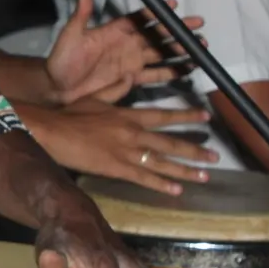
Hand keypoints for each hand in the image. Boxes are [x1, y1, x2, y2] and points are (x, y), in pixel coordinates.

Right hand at [23, 100, 215, 195]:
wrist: (53, 131)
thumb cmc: (70, 114)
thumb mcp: (94, 97)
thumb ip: (115, 89)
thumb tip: (130, 77)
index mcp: (128, 115)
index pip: (163, 116)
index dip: (186, 116)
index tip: (206, 117)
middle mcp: (134, 133)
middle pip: (170, 142)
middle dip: (194, 149)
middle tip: (215, 156)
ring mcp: (127, 152)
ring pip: (162, 162)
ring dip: (185, 170)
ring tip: (205, 176)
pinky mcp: (117, 168)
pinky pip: (144, 177)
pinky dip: (161, 184)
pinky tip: (177, 190)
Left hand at [45, 0, 203, 105]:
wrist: (57, 87)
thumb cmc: (62, 60)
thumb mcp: (71, 34)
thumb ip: (82, 13)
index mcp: (115, 30)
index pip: (140, 18)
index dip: (156, 11)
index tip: (174, 4)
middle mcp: (127, 44)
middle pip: (158, 34)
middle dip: (178, 30)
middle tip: (199, 24)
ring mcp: (131, 61)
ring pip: (162, 53)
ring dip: (181, 50)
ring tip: (201, 47)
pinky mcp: (131, 79)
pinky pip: (156, 74)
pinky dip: (173, 71)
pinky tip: (189, 68)